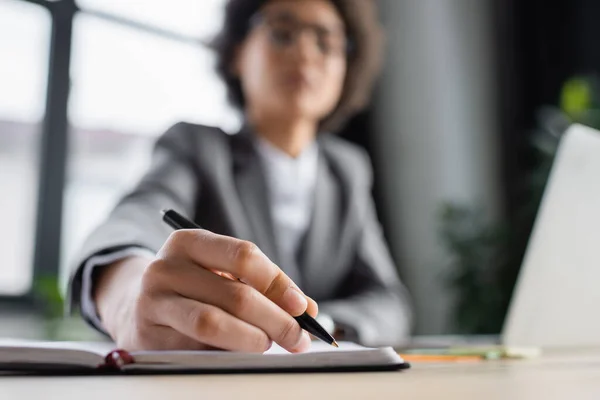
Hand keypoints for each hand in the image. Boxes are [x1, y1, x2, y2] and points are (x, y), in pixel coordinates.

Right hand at [95, 229, 317, 352]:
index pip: (243, 256)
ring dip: (252, 338)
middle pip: (236, 294)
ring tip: (268, 344)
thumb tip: (307, 309)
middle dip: (276, 319)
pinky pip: (196, 348)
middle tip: (298, 337)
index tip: (301, 306)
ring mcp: (153, 302)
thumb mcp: (220, 273)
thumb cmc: (191, 285)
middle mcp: (166, 267)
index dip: (278, 283)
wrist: (131, 304)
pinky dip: (227, 353)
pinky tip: (240, 353)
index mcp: (188, 241)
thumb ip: (263, 285)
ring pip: (213, 323)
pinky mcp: (147, 337)